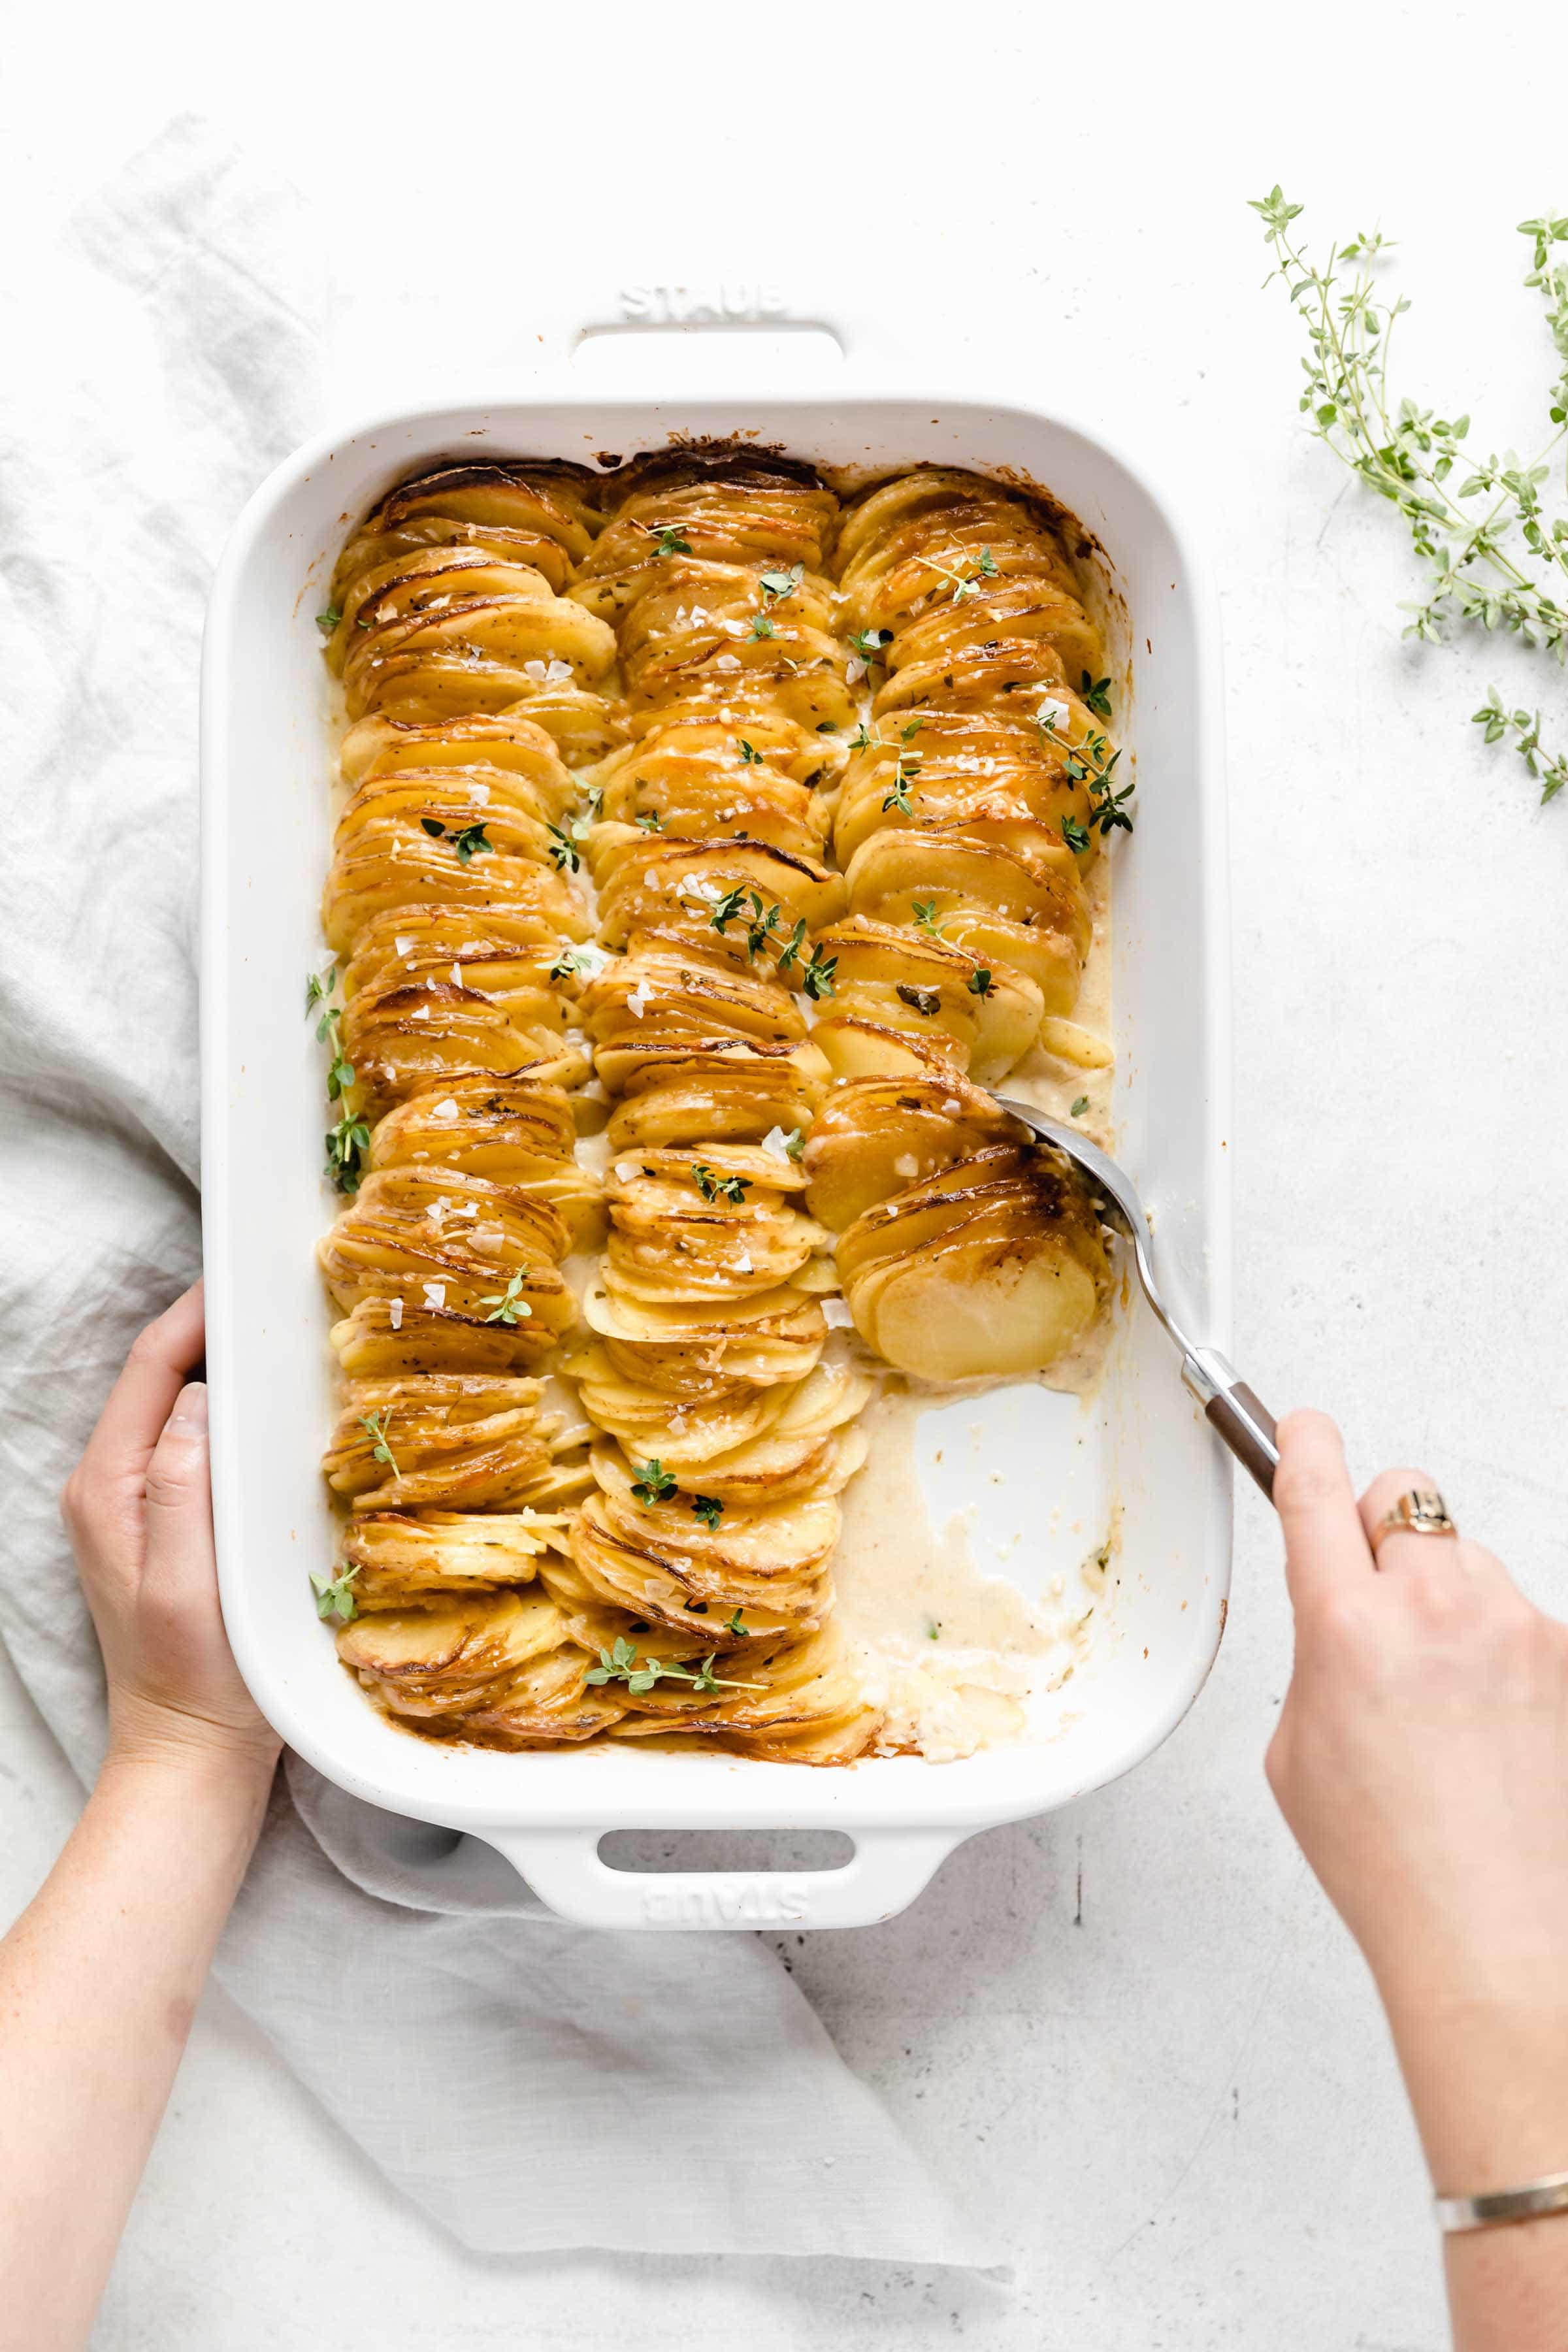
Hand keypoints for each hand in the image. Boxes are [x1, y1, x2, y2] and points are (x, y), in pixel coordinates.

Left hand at [60, 1282, 279, 1772]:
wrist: (191, 1753)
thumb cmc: (199, 1681)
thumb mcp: (187, 1585)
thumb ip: (182, 1489)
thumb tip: (200, 1398)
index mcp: (108, 1488)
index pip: (149, 1367)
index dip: (196, 1311)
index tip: (247, 1271)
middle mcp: (112, 1485)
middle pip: (160, 1374)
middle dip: (214, 1325)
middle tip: (283, 1291)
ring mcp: (137, 1503)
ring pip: (179, 1404)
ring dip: (227, 1365)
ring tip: (287, 1334)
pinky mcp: (169, 1521)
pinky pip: (195, 1442)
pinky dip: (233, 1411)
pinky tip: (278, 1408)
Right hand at [1269, 1413, 1567, 2343]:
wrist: (1498, 1934)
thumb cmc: (1393, 1860)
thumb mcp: (1299, 1749)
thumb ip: (1318, 1653)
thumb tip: (1343, 1618)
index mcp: (1347, 1624)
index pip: (1314, 1488)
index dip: (1302, 1443)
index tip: (1301, 1426)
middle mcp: (1435, 1607)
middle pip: (1403, 1496)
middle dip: (1378, 1529)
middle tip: (1372, 1593)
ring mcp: (1513, 1627)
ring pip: (1465, 1556)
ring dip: (1444, 1594)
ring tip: (1439, 1694)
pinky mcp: (1564, 1656)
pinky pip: (1515, 1615)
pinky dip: (1494, 1648)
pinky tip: (1486, 1723)